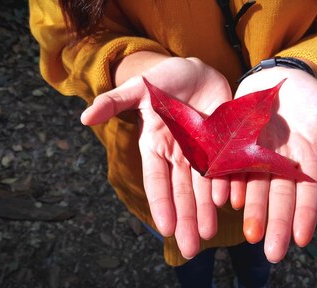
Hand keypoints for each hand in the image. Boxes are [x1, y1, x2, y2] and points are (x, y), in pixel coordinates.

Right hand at [81, 56, 232, 258]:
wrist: (195, 70)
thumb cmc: (162, 78)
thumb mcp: (137, 88)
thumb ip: (113, 102)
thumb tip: (84, 117)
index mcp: (156, 146)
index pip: (157, 180)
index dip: (161, 203)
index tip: (166, 227)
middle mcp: (179, 154)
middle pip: (182, 191)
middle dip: (186, 219)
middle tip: (190, 247)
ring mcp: (202, 151)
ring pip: (204, 186)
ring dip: (206, 209)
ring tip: (209, 233)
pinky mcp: (223, 144)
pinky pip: (227, 168)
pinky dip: (230, 185)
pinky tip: (233, 202)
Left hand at [235, 67, 316, 262]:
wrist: (276, 77)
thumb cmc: (309, 93)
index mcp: (307, 158)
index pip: (308, 192)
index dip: (305, 215)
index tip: (303, 238)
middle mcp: (282, 162)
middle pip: (279, 197)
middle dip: (276, 223)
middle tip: (271, 252)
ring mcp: (258, 154)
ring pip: (255, 187)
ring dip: (253, 210)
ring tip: (249, 233)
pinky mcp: (236, 143)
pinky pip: (232, 166)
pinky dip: (230, 182)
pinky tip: (226, 200)